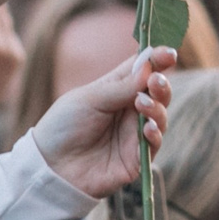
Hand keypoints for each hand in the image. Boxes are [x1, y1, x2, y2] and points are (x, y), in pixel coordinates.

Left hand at [27, 45, 174, 198]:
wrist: (49, 166)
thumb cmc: (63, 127)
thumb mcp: (88, 100)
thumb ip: (120, 87)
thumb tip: (149, 69)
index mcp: (115, 91)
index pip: (142, 71)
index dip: (157, 60)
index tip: (169, 54)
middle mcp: (128, 111)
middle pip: (157, 93)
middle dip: (161, 85)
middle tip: (155, 81)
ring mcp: (133, 134)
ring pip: (160, 117)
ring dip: (157, 108)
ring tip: (142, 104)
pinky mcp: (136, 159)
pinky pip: (154, 145)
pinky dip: (154, 134)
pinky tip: (146, 128)